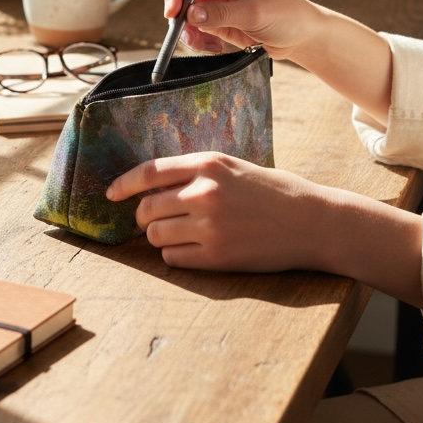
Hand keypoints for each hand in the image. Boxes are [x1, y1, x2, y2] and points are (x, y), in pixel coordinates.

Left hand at [106, 151, 326, 271]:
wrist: (311, 221)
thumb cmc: (273, 192)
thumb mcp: (233, 168)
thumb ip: (195, 173)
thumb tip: (152, 188)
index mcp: (208, 164)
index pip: (148, 172)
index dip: (123, 184)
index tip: (111, 194)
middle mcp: (204, 193)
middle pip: (147, 208)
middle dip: (144, 217)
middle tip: (155, 220)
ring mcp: (209, 227)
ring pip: (156, 235)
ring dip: (160, 237)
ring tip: (180, 234)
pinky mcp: (216, 256)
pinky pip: (173, 258)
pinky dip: (175, 255)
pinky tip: (194, 250)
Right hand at [165, 0, 393, 122]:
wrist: (302, 35)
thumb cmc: (287, 15)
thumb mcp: (254, 13)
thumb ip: (221, 13)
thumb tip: (191, 13)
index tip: (173, 12)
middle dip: (181, 14)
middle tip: (184, 34)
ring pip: (186, 12)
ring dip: (190, 31)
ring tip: (206, 45)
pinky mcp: (217, 18)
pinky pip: (196, 27)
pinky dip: (198, 39)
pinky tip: (214, 47)